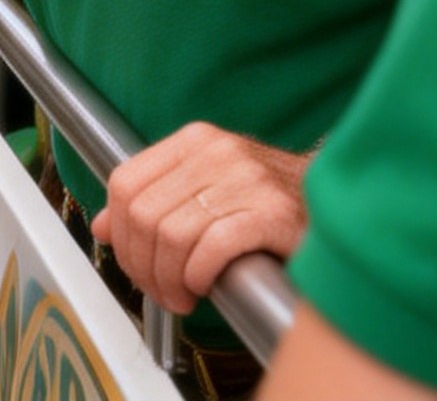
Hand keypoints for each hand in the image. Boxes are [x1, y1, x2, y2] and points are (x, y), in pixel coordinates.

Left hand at [91, 124, 310, 314]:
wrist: (334, 206)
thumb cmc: (265, 204)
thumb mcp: (203, 188)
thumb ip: (153, 201)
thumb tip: (103, 226)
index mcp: (194, 141)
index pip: (125, 183)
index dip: (120, 233)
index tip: (134, 263)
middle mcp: (216, 151)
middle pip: (145, 215)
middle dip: (144, 266)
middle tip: (161, 291)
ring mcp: (246, 179)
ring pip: (173, 234)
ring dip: (170, 279)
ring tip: (183, 294)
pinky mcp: (273, 212)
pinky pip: (213, 247)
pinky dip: (199, 275)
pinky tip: (206, 285)